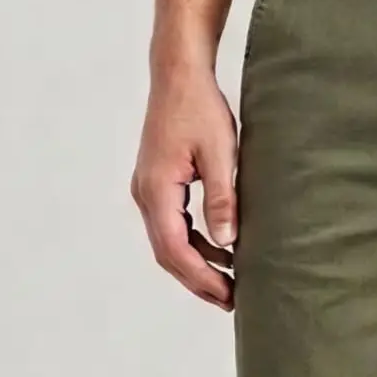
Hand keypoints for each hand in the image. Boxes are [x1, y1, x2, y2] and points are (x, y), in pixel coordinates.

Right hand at [131, 67, 237, 309]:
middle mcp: (145, 194)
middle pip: (168, 254)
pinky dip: (195, 244)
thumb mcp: (220, 153)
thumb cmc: (200, 106)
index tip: (228, 295)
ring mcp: (148, 190)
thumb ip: (222, 199)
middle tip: (231, 301)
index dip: (202, 278)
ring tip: (229, 284)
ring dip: (197, 265)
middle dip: (199, 280)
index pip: (176, 249)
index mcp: (157, 189)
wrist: (179, 74)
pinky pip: (173, 226)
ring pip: (169, 242)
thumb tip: (226, 242)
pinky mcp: (158, 185)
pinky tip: (221, 252)